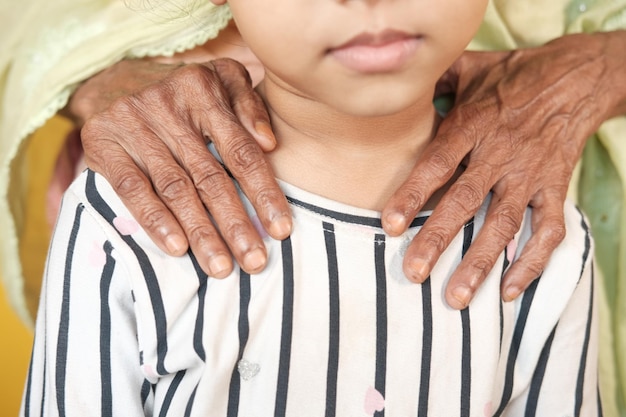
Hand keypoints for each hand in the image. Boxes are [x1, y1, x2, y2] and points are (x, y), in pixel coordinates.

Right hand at [70, 57, 291, 276]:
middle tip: (255, 261)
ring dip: (200, 232)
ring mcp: (132, 123)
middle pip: (209, 175)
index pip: (240, 150)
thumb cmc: (184, 94)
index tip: (280, 229)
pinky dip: (154, 220)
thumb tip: (269, 143)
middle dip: (235, 223)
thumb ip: (249, 105)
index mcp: (203, 89)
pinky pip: (131, 188)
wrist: (117, 78)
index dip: (263, 192)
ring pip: (174, 188)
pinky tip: (176, 248)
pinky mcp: (102, 141)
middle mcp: (167, 104)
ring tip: (220, 267)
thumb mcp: (221, 81)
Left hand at [382, 31, 625, 308]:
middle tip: (413, 273)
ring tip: (456, 297)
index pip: (437, 163)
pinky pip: (548, 229)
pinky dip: (532, 262)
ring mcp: (530, 174)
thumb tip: (393, 89)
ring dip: (480, 262)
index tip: (390, 226)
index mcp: (473, 124)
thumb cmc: (513, 74)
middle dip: (438, 239)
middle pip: (465, 201)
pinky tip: (509, 291)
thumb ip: (432, 81)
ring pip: (503, 223)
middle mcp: (500, 152)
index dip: (413, 194)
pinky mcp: (555, 187)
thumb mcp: (469, 67)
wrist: (578, 75)